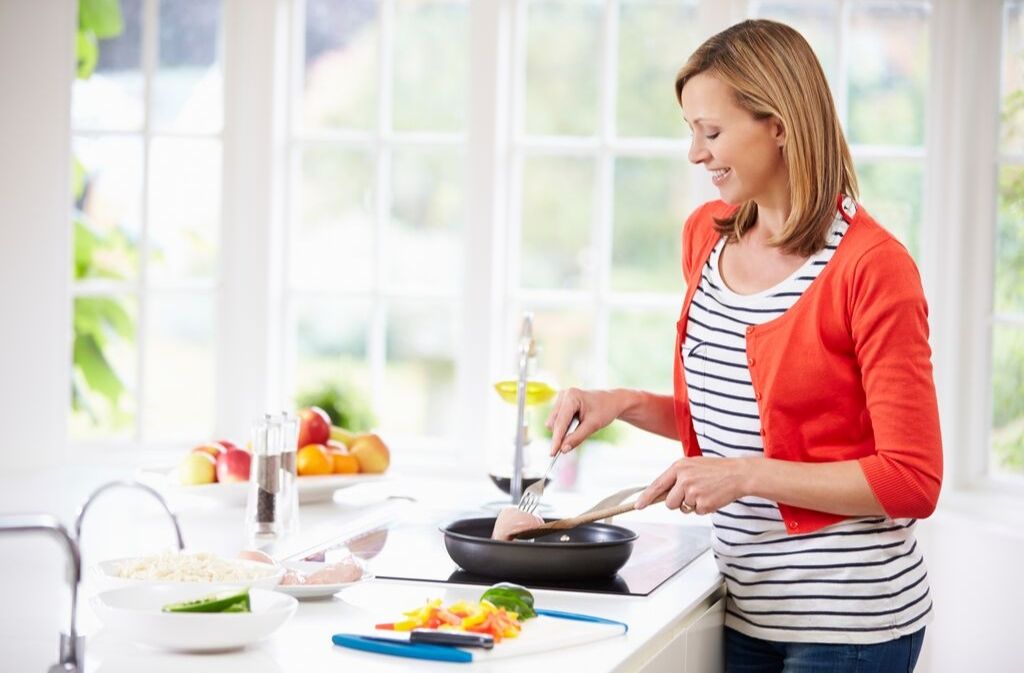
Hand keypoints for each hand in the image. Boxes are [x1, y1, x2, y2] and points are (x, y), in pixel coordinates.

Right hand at [545, 388, 622, 455]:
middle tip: (569, 445)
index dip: (556, 439)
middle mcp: (563, 395)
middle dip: (560, 436)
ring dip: (562, 431)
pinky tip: (575, 424)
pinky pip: (556, 421)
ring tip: (580, 427)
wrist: (611, 401)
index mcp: (571, 397)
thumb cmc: (605, 410)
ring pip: (553, 423)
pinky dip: (564, 427)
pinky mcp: (560, 404)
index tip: (553, 454)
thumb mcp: (593, 425)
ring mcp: (561, 398)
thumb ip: (577, 437)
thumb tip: (563, 449)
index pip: (560, 422)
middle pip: (554, 423)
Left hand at [634, 457, 751, 514]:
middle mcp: (684, 479)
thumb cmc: (716, 469)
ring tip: (704, 492)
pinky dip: (704, 508)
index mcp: (679, 467)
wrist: (738, 473)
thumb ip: (677, 476)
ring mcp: (693, 492)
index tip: (638, 506)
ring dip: (691, 505)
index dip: (646, 497)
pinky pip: (697, 512)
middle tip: (692, 493)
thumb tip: (662, 492)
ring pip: (683, 509)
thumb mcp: (693, 465)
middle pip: (669, 503)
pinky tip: (712, 497)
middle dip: (678, 503)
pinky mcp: (703, 503)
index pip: (657, 485)